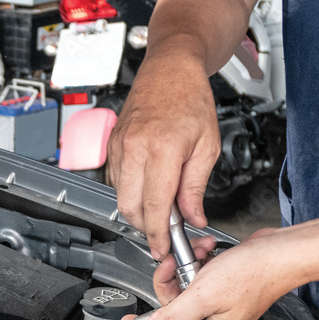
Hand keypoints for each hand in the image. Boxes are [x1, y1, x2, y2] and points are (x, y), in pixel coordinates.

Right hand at [107, 53, 220, 260]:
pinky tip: (148, 184)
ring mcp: (118, 148)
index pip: (154, 207)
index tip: (163, 249)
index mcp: (161, 150)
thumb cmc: (190, 100)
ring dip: (138, 208)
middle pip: (129, 208)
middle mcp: (134, 149)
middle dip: (146, 226)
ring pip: (120, 197)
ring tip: (161, 202)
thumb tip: (193, 217)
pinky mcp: (111, 146)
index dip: (158, 235)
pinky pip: (116, 181)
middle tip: (165, 229)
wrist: (169, 70)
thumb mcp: (207, 146)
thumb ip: (195, 187)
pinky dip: (131, 190)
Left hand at [121, 228, 300, 319]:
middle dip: (170, 283)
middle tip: (172, 266)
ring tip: (196, 254)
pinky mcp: (225, 285)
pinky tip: (206, 252)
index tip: (128, 319)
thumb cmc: (255, 273)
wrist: (283, 251)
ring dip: (186, 266)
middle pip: (174, 309)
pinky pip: (200, 275)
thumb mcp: (203, 296)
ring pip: (185, 288)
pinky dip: (200, 261)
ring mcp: (221, 303)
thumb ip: (173, 317)